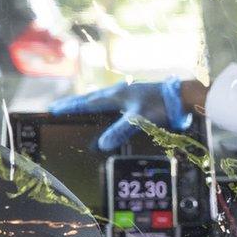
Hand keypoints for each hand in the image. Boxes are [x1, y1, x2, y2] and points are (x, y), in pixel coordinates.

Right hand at [48, 77, 190, 150]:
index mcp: (116, 95)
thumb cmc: (162, 106)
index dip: (70, 107)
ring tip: (78, 109)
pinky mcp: (138, 100)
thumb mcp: (139, 120)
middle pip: (91, 98)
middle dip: (74, 103)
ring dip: (89, 104)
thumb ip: (120, 131)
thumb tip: (102, 144)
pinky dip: (105, 108)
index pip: (87, 102)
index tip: (53, 110)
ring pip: (102, 99)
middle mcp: (120, 92)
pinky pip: (114, 103)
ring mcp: (129, 95)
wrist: (183, 98)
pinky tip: (107, 113)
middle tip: (58, 107)